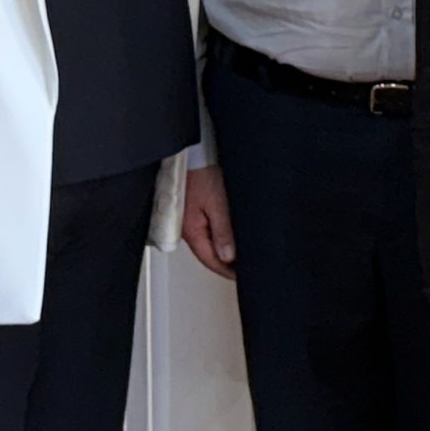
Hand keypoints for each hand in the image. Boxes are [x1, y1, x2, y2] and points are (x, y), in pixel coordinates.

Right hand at [180, 163, 236, 279]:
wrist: (191, 154)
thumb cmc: (200, 173)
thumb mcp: (217, 202)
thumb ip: (222, 230)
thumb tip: (228, 255)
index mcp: (191, 230)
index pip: (210, 259)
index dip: (226, 271)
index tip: (240, 277)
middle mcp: (187, 228)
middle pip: (207, 254)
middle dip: (224, 264)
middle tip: (242, 270)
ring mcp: (188, 220)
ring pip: (207, 243)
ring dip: (222, 251)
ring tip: (239, 258)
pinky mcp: (192, 211)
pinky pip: (206, 230)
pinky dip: (218, 237)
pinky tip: (227, 238)